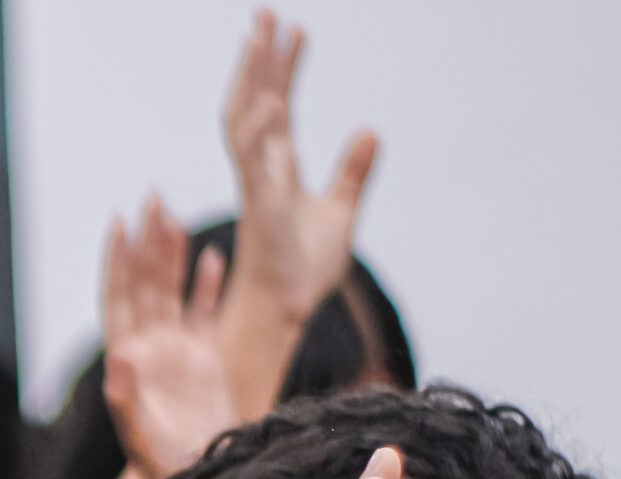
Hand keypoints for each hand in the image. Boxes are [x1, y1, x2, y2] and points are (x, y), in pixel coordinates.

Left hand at [102, 196, 234, 478]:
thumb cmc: (165, 469)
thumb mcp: (140, 437)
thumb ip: (125, 398)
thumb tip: (116, 356)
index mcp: (129, 361)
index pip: (119, 299)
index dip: (118, 262)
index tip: (119, 223)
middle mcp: (149, 350)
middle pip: (146, 285)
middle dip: (147, 243)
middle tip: (153, 198)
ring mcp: (177, 352)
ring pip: (173, 292)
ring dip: (172, 255)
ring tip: (174, 215)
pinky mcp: (205, 360)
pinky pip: (204, 313)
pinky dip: (206, 286)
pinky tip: (212, 256)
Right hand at [223, 10, 375, 320]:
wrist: (287, 308)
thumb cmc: (304, 268)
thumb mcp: (341, 211)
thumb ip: (353, 172)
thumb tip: (371, 132)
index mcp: (279, 168)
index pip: (280, 106)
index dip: (285, 69)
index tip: (295, 30)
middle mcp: (263, 169)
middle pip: (258, 100)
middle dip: (261, 58)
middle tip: (266, 12)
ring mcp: (258, 184)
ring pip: (248, 119)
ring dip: (253, 79)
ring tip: (261, 36)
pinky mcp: (260, 206)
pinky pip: (254, 161)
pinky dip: (257, 129)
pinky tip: (267, 98)